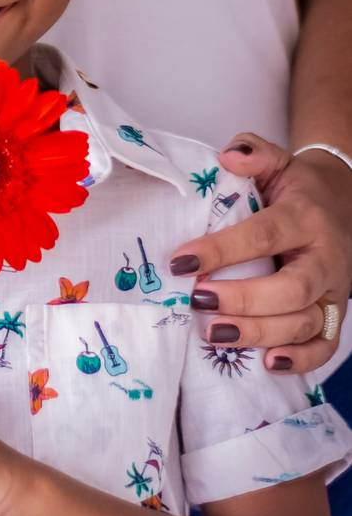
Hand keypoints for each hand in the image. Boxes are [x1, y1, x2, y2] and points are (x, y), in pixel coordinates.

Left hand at [171, 133, 351, 372]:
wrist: (342, 203)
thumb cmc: (295, 189)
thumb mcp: (277, 162)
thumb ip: (253, 153)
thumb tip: (228, 156)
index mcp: (305, 217)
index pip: (264, 234)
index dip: (221, 250)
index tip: (180, 261)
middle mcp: (325, 257)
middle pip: (291, 288)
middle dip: (243, 299)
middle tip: (198, 300)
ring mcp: (332, 290)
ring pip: (304, 322)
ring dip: (259, 333)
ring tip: (214, 333)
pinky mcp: (334, 315)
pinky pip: (325, 345)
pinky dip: (301, 360)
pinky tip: (267, 363)